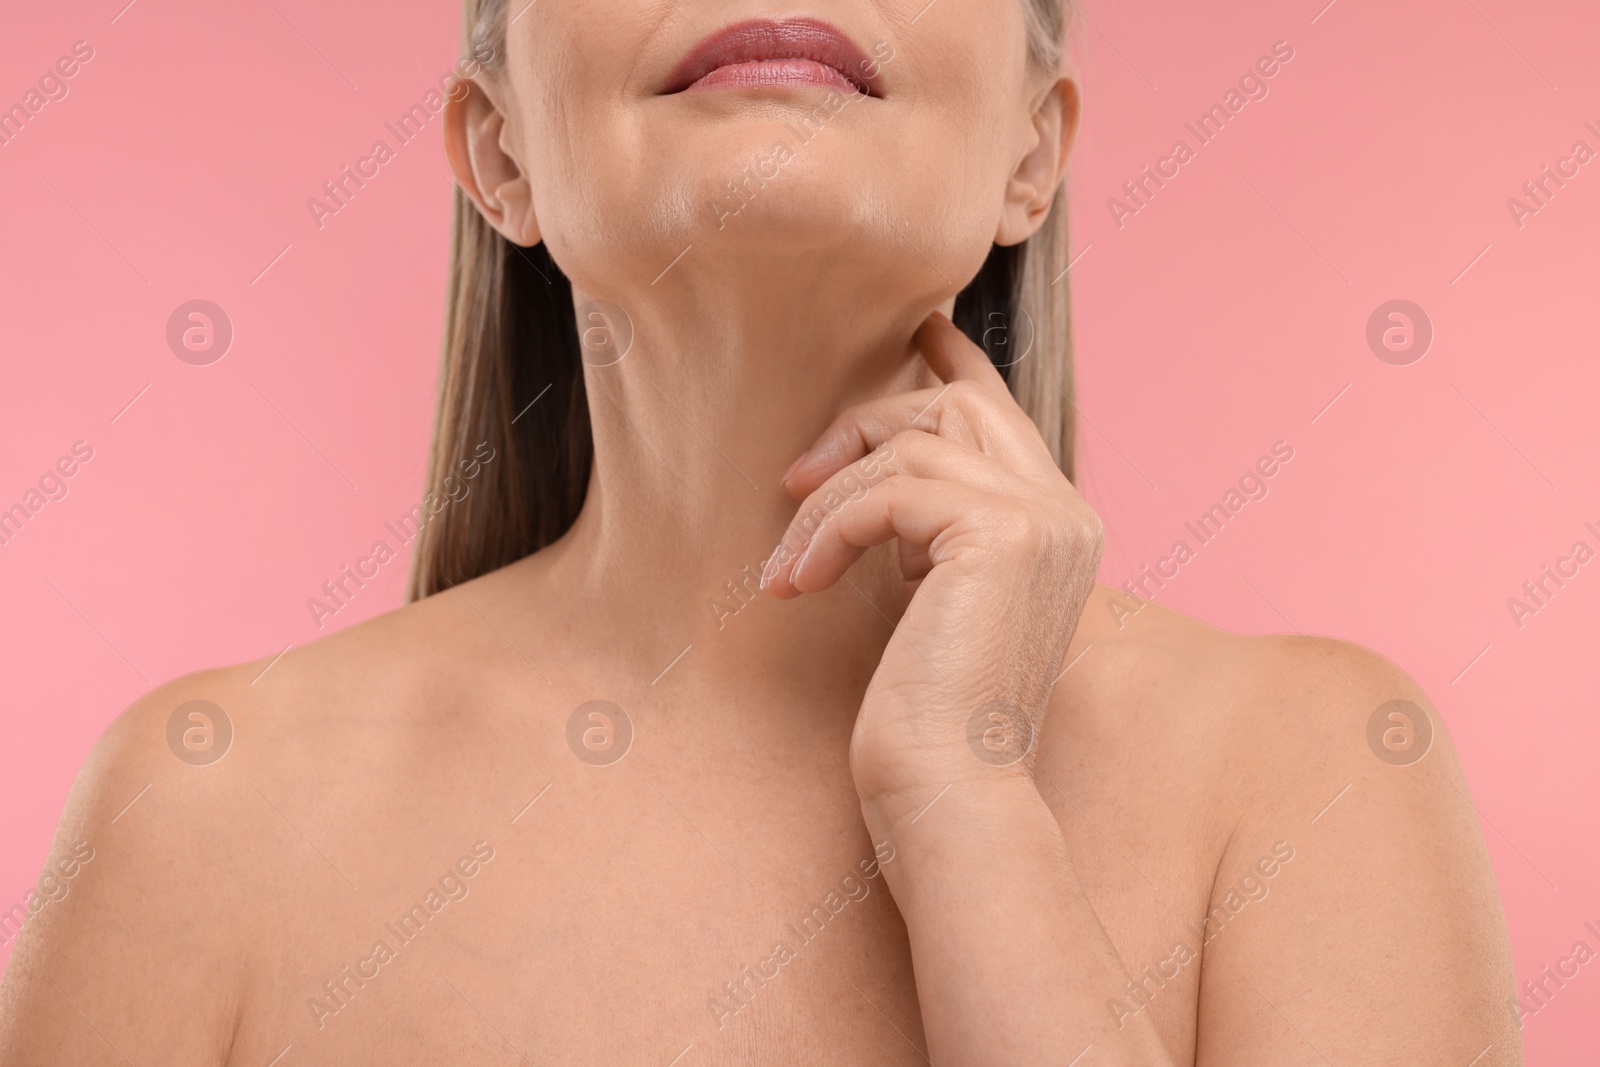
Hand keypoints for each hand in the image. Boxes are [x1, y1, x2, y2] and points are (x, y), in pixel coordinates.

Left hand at [762, 311, 1103, 818]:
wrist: (950, 790)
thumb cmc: (931, 714)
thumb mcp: (938, 600)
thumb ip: (937, 531)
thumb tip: (885, 476)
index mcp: (1060, 523)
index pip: (1004, 412)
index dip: (955, 362)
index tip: (917, 326)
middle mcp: (1066, 510)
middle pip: (956, 405)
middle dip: (864, 425)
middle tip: (796, 479)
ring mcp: (1042, 517)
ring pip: (912, 443)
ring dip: (830, 498)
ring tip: (789, 564)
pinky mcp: (999, 534)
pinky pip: (889, 490)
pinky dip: (829, 531)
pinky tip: (798, 581)